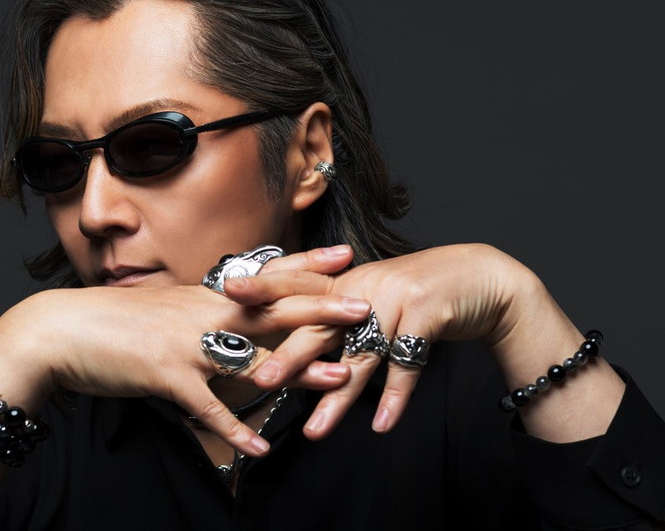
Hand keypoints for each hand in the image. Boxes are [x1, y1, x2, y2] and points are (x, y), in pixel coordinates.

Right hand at [0, 251, 367, 456]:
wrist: (63, 330)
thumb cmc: (112, 320)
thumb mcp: (163, 306)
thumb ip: (198, 309)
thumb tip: (225, 308)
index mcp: (203, 295)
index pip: (265, 273)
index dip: (306, 263)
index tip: (345, 254)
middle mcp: (201, 313)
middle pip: (272, 307)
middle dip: (321, 305)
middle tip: (364, 305)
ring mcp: (186, 344)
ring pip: (252, 356)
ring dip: (299, 369)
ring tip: (340, 377)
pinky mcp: (166, 376)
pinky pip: (208, 408)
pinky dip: (234, 431)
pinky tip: (259, 450)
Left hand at [224, 243, 541, 437]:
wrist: (482, 280)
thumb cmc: (421, 294)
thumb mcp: (375, 297)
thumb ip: (339, 317)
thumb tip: (299, 348)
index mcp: (347, 282)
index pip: (297, 285)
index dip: (263, 287)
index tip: (226, 291)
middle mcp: (365, 287)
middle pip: (320, 326)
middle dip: (290, 356)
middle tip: (260, 381)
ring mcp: (395, 299)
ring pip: (361, 356)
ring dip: (338, 398)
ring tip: (315, 430)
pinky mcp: (427, 315)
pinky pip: (407, 365)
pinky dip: (396, 398)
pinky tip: (383, 425)